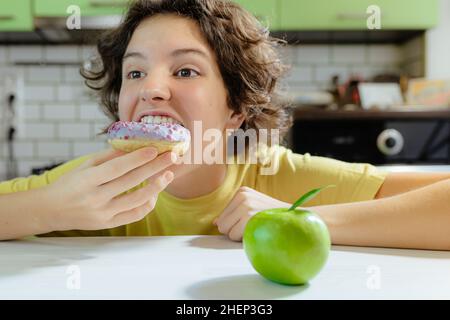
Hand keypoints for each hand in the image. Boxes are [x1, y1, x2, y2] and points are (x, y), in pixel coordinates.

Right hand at [42, 147, 176, 231]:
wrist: (50, 210)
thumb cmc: (69, 184)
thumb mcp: (83, 166)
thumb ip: (108, 158)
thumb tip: (133, 147)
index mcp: (87, 180)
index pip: (117, 168)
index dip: (138, 158)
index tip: (155, 149)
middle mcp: (95, 198)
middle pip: (131, 181)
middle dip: (154, 167)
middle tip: (172, 157)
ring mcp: (102, 213)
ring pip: (137, 200)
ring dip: (157, 186)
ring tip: (168, 174)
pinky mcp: (108, 224)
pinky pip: (134, 215)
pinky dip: (148, 204)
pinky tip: (155, 192)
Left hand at [213, 186, 289, 241]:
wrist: (295, 219)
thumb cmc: (273, 216)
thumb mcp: (253, 206)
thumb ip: (233, 213)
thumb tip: (215, 223)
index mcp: (242, 192)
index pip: (222, 216)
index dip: (234, 224)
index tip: (251, 221)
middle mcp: (242, 196)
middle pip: (221, 224)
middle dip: (234, 229)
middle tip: (253, 226)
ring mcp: (245, 206)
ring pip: (226, 231)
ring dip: (239, 234)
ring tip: (256, 228)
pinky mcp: (248, 217)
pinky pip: (233, 236)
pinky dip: (243, 239)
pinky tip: (257, 232)